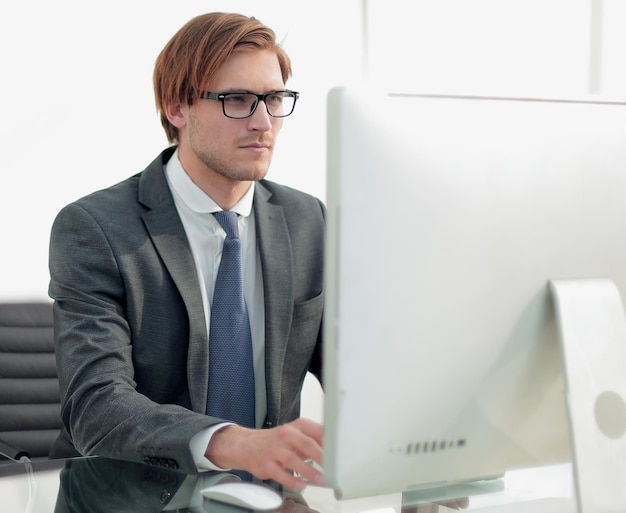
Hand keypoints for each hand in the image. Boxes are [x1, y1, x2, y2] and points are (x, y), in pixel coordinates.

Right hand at [205, 418, 324, 489]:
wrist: (248, 445)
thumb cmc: (277, 441)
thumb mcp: (296, 434)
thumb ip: (314, 440)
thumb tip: (335, 450)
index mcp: (297, 426)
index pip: (317, 430)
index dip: (329, 442)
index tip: (340, 452)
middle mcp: (286, 435)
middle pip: (306, 443)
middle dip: (321, 456)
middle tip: (333, 467)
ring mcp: (275, 449)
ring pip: (293, 459)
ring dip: (308, 471)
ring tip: (320, 479)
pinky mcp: (266, 464)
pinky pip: (280, 474)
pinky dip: (292, 481)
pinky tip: (302, 484)